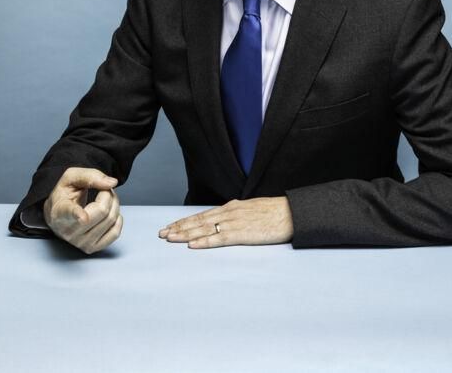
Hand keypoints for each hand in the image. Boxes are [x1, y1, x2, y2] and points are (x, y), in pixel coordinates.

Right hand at [43, 167, 122, 254]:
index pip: (70, 214)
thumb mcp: (71, 177)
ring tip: (105, 199)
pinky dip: (117, 220)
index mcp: (60, 211)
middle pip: (102, 211)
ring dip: (114, 204)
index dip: (77, 214)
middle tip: (103, 190)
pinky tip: (108, 213)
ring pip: (111, 220)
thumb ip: (90, 176)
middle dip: (108, 195)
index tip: (82, 217)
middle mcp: (68, 231)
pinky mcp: (90, 248)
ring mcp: (79, 242)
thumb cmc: (63, 194)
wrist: (55, 213)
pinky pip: (115, 233)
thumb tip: (112, 183)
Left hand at [158, 196, 293, 248]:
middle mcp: (229, 213)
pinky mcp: (241, 234)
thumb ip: (237, 215)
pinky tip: (192, 245)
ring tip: (170, 238)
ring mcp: (234, 223)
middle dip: (179, 227)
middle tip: (162, 233)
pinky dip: (204, 242)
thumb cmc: (273, 213)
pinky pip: (218, 239)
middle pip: (198, 221)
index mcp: (231, 207)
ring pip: (204, 228)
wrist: (290, 213)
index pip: (202, 215)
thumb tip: (225, 221)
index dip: (185, 221)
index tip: (171, 225)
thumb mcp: (251, 210)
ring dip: (185, 234)